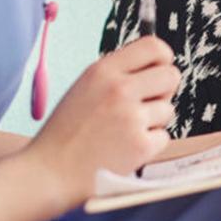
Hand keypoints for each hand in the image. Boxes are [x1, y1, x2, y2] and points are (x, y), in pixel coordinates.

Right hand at [27, 36, 179, 206]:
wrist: (49, 173)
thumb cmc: (67, 131)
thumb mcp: (86, 86)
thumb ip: (118, 72)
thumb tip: (155, 64)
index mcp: (104, 70)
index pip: (154, 46)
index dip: (163, 57)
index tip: (159, 69)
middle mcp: (120, 89)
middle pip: (171, 75)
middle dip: (164, 89)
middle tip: (147, 103)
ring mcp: (131, 118)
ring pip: (168, 109)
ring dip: (153, 121)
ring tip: (125, 131)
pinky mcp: (141, 146)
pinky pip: (163, 137)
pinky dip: (149, 145)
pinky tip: (126, 149)